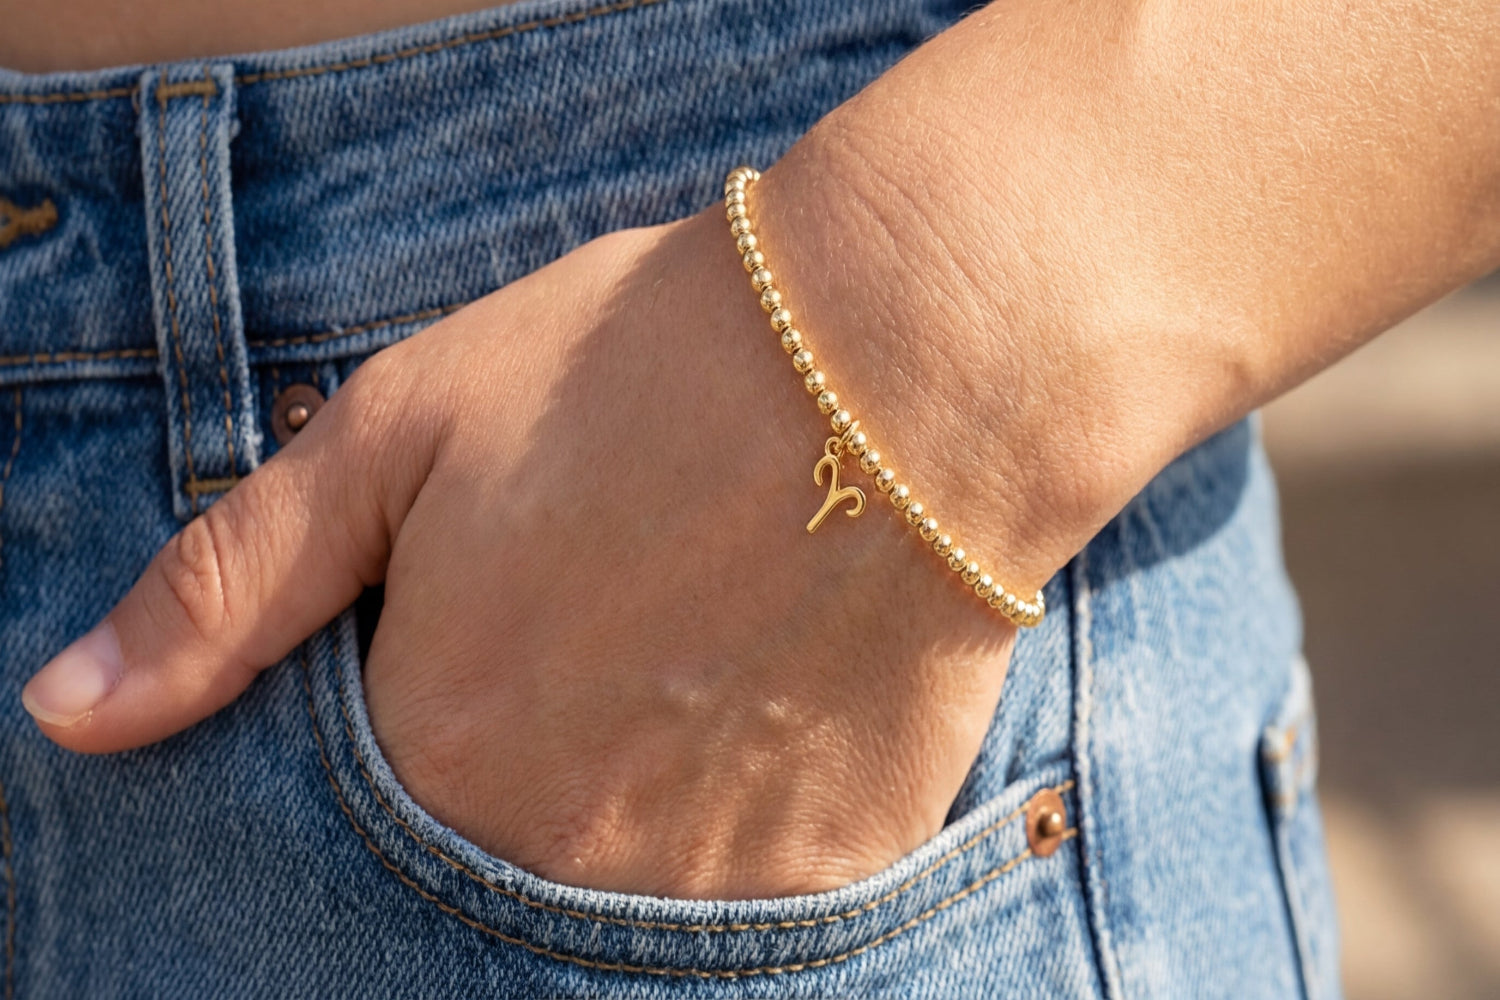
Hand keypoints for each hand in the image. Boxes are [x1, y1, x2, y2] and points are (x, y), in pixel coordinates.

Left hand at [21, 202, 1023, 898]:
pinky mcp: (834, 868)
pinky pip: (752, 890)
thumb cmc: (640, 369)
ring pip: (625, 885)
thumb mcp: (401, 432)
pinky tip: (773, 684)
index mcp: (439, 753)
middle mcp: (561, 857)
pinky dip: (745, 806)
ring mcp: (707, 882)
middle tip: (610, 635)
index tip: (494, 653)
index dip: (430, 718)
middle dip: (536, 754)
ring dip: (639, 783)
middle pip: (503, 860)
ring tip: (693, 643)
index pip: (370, 821)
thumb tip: (71, 713)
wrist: (902, 364)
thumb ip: (229, 587)